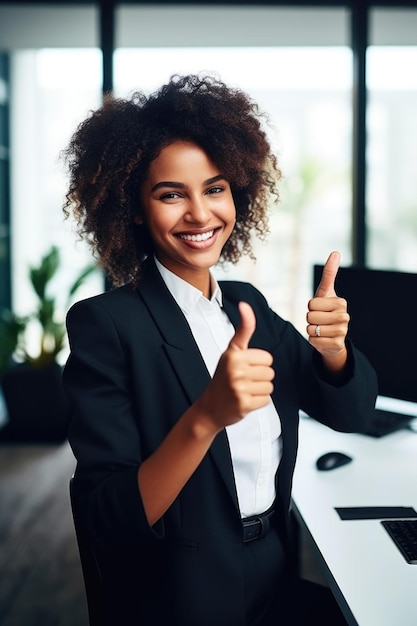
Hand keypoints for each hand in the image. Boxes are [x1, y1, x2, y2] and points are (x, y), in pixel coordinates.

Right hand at [196, 302, 273, 431]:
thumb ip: (243, 329)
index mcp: (233, 354)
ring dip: (259, 390)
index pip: (267, 358)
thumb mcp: (231, 350)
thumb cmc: (223, 376)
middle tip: (242, 381)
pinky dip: (257, 402)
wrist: (209, 407)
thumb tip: (245, 304)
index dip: (258, 364)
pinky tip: (244, 401)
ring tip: (243, 390)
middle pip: (270, 372)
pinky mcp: (244, 404)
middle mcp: (235, 369)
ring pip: (269, 386)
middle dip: (259, 377)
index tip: (243, 367)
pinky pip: (266, 400)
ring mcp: (239, 387)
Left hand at [306, 251, 348, 371]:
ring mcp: (342, 332)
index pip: (311, 303)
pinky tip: (322, 339)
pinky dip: (313, 340)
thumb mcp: (325, 292)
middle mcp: (344, 316)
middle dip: (310, 319)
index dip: (311, 306)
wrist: (332, 337)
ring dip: (311, 330)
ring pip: (311, 329)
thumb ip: (329, 273)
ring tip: (321, 329)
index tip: (320, 308)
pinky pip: (314, 341)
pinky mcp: (337, 345)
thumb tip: (336, 252)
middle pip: (310, 316)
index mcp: (341, 302)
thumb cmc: (326, 311)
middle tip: (319, 320)